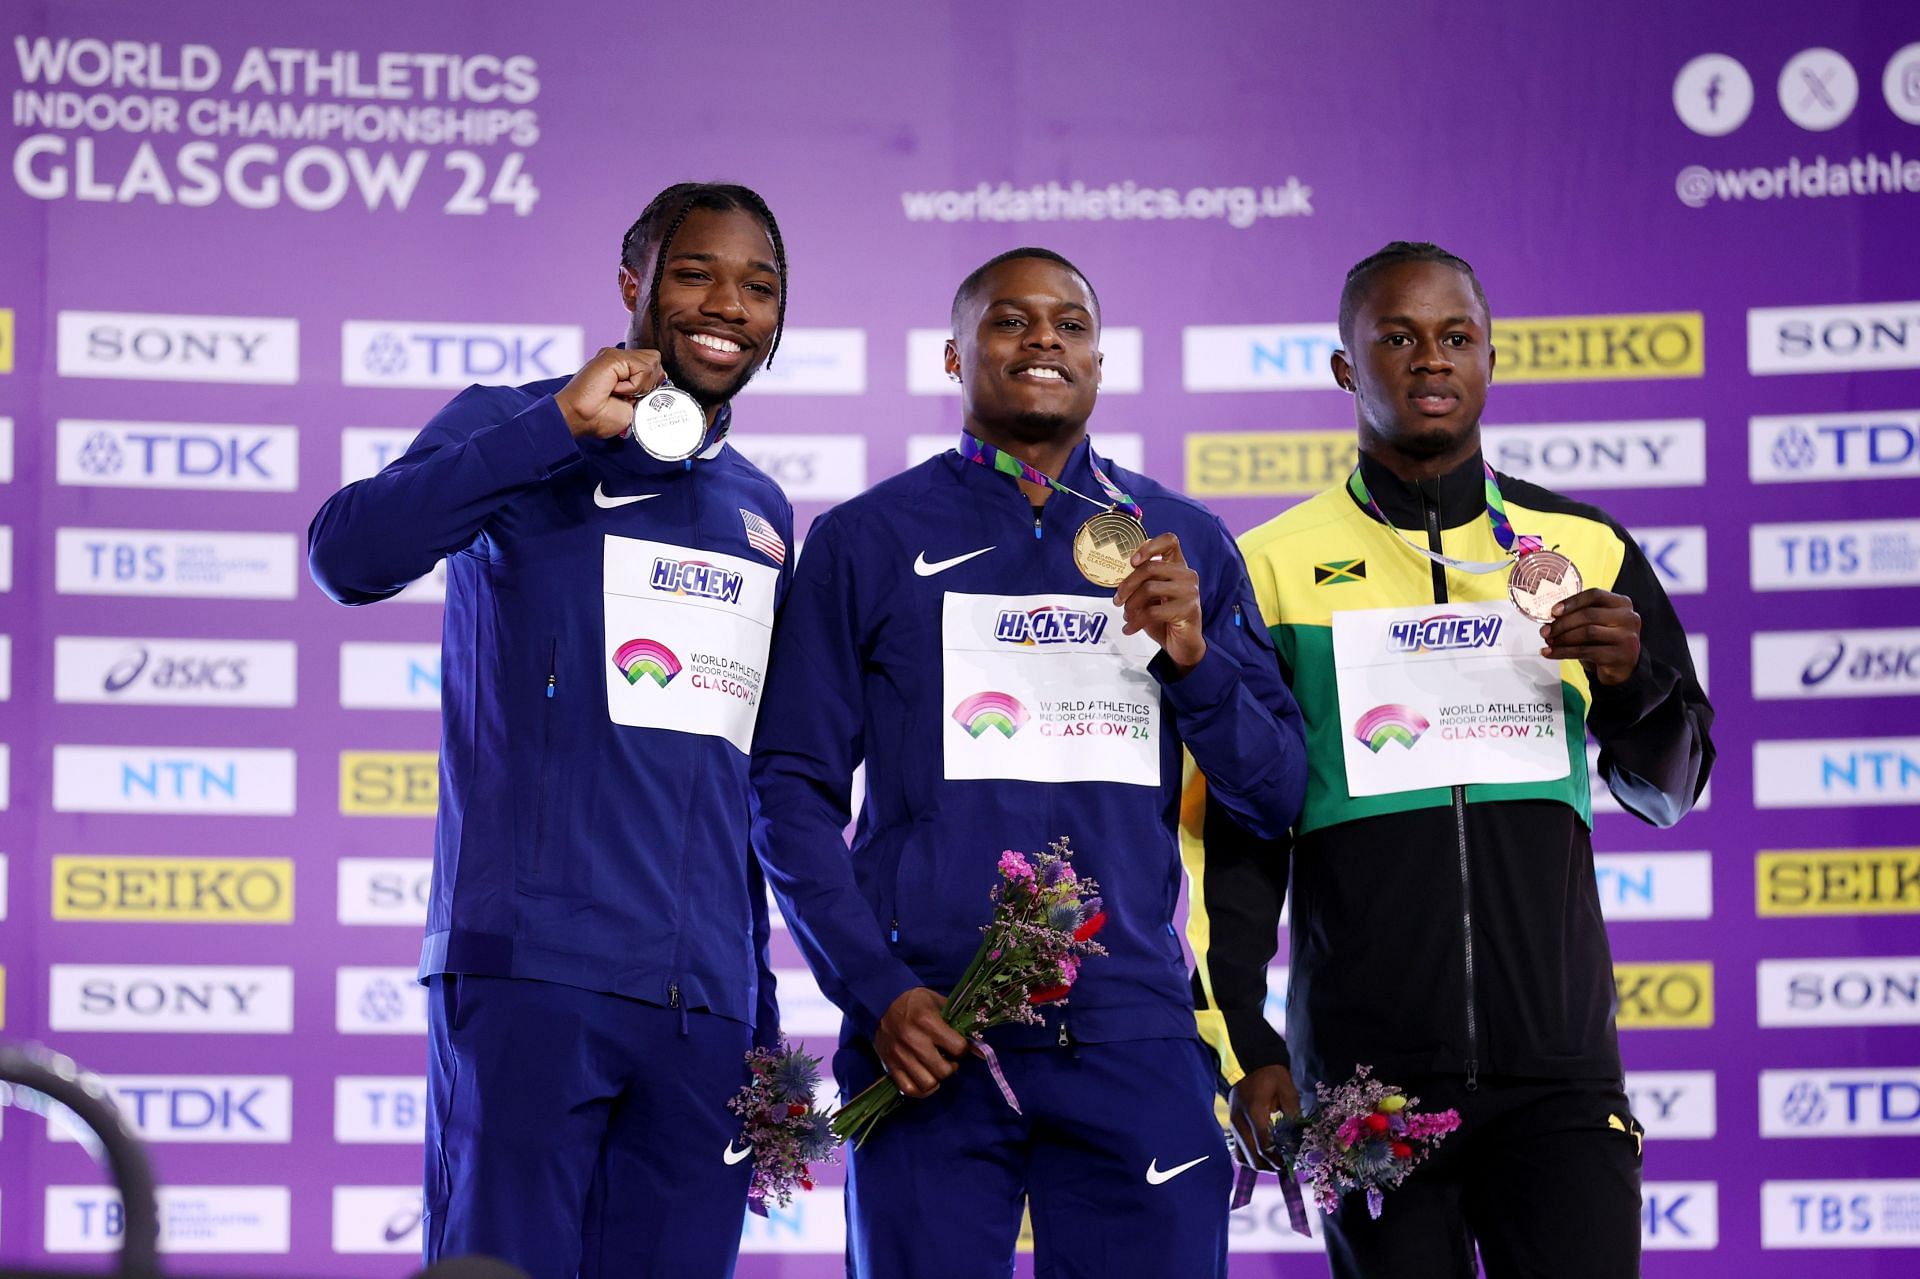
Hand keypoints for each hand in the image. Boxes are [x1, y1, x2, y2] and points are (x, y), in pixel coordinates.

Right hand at [556, 346, 665, 438]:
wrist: (580, 417)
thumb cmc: (599, 417)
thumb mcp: (632, 407)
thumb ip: (646, 391)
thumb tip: (661, 381)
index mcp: (623, 370)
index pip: (653, 367)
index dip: (652, 384)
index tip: (635, 400)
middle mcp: (619, 360)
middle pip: (656, 360)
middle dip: (649, 383)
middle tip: (628, 396)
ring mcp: (616, 356)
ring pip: (653, 362)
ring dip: (641, 385)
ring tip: (621, 393)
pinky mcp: (613, 356)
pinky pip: (643, 368)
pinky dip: (634, 385)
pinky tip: (616, 390)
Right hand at [874, 987, 968, 1098]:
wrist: (882, 1003)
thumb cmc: (916, 1003)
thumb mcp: (940, 1004)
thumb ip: (961, 1025)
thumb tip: (981, 1051)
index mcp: (927, 1021)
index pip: (958, 1048)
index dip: (962, 1048)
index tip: (957, 1044)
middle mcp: (913, 1040)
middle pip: (943, 1070)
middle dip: (951, 1066)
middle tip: (948, 1058)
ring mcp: (900, 1055)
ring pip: (927, 1083)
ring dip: (937, 1079)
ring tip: (936, 1068)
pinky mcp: (890, 1066)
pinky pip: (909, 1089)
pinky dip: (921, 1090)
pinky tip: (926, 1078)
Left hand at [1114, 532, 1205, 672]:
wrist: (1183, 645)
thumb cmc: (1164, 618)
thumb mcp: (1150, 597)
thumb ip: (1141, 582)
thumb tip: (1117, 577)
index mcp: (1178, 566)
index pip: (1169, 541)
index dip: (1149, 546)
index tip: (1132, 561)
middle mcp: (1187, 575)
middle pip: (1151, 567)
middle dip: (1127, 584)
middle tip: (1117, 600)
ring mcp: (1190, 592)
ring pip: (1149, 588)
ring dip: (1131, 605)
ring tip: (1127, 616)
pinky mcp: (1188, 610)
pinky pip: (1153, 612)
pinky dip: (1135, 622)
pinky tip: (1129, 628)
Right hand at [1227, 1063, 1300, 1172]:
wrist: (1247, 1064)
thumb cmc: (1270, 1075)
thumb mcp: (1287, 1089)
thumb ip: (1293, 1114)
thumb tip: (1299, 1138)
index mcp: (1254, 1113)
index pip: (1265, 1146)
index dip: (1279, 1158)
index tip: (1293, 1159)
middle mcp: (1240, 1123)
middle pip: (1254, 1157)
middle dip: (1272, 1165)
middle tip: (1287, 1164)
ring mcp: (1233, 1127)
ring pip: (1244, 1158)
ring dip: (1260, 1164)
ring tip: (1276, 1162)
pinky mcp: (1232, 1128)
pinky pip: (1238, 1151)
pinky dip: (1251, 1158)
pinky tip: (1263, 1155)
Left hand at [1540, 587, 1640, 685]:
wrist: (1621, 668)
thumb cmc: (1604, 642)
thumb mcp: (1596, 624)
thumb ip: (1579, 616)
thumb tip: (1550, 618)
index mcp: (1622, 603)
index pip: (1595, 595)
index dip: (1572, 602)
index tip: (1554, 611)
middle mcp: (1628, 618)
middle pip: (1589, 614)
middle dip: (1562, 623)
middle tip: (1545, 631)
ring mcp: (1627, 637)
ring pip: (1587, 633)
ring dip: (1562, 638)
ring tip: (1548, 642)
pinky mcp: (1620, 656)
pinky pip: (1585, 651)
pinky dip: (1563, 652)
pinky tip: (1550, 653)